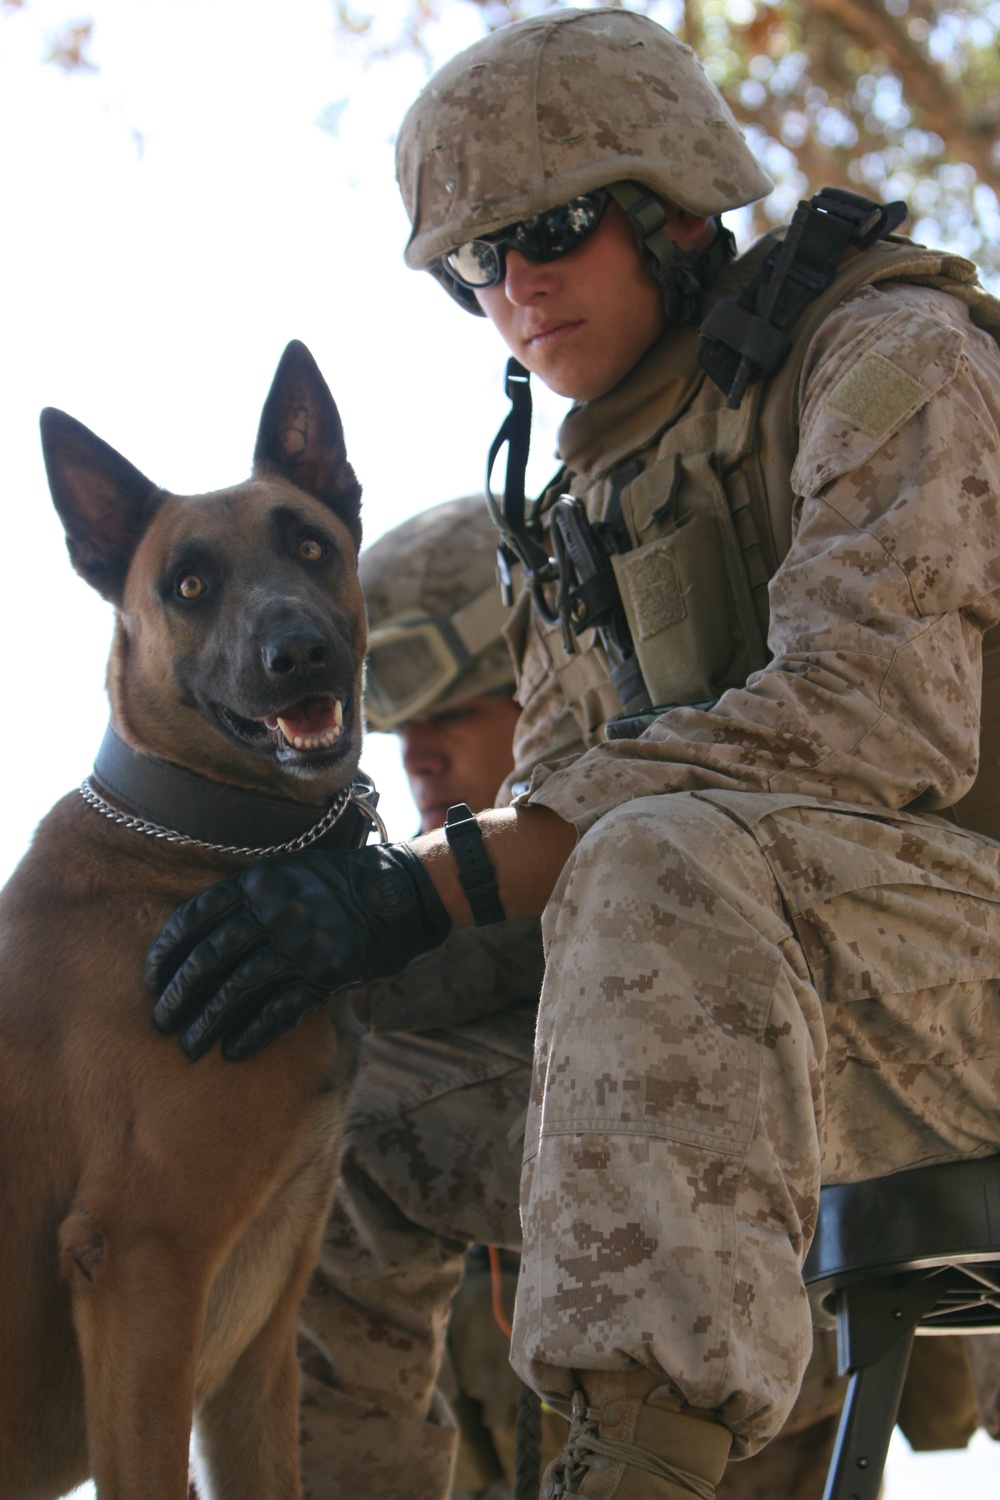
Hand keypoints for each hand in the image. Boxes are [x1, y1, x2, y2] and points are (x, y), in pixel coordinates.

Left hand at [145, 843, 450, 1060]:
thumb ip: (246, 897)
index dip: (165, 953)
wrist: (399, 894)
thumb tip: (195, 940)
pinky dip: (251, 1034)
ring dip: (206, 1022)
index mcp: (259, 879)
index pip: (194, 917)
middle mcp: (276, 909)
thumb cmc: (335, 885)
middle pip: (209, 957)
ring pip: (237, 989)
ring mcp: (301, 943)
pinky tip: (232, 1052)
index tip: (150, 980)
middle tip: (160, 1022)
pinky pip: (277, 1010)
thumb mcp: (286, 872)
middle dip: (178, 995)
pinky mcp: (326, 974)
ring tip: (187, 1046)